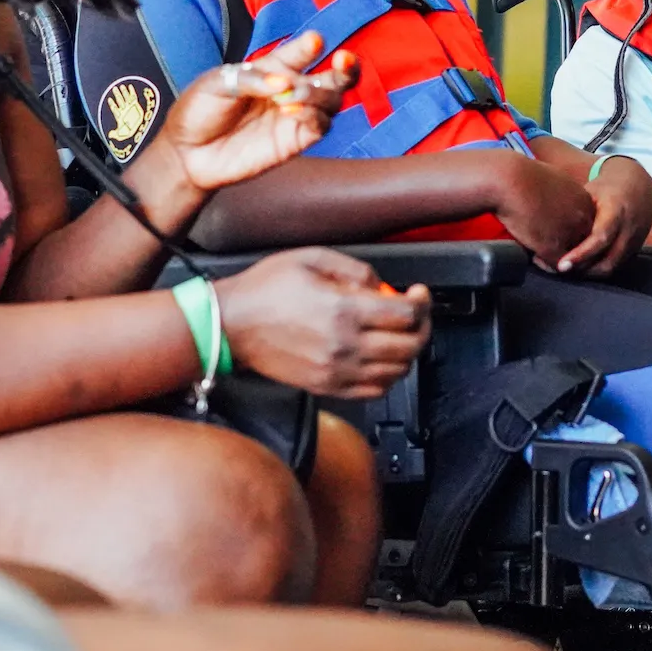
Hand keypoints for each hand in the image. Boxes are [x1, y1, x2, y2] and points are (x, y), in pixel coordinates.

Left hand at [159, 33, 357, 192]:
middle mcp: (291, 90)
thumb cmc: (199, 110)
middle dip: (347, 68)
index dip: (311, 45)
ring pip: (333, 101)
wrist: (187, 152)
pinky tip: (292, 110)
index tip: (314, 41)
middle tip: (343, 60)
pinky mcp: (295, 141)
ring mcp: (295, 116)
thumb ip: (251, 79)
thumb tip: (284, 84)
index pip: (302, 52)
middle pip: (334, 77)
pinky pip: (321, 126)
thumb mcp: (216, 83)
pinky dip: (314, 116)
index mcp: (273, 68)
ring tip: (293, 96)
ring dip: (320, 93)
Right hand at [218, 247, 430, 398]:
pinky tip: (381, 359)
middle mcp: (344, 345)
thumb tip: (382, 286)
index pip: (406, 314)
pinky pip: (374, 391)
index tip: (418, 294)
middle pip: (409, 346)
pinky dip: (388, 376)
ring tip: (399, 335)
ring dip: (407, 352)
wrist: (229, 324)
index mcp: (343, 310)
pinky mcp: (326, 387)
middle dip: (421, 327)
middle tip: (416, 315)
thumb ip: (355, 269)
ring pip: (397, 372)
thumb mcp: (312, 258)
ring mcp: (336, 371)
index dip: (421, 302)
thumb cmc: (264, 290)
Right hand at [492, 156, 597, 273]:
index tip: (550, 228)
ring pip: (571, 256)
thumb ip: (563, 195)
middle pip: (581, 240)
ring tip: (538, 252)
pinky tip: (534, 256)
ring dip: (558, 258)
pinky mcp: (552, 247)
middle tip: (545, 244)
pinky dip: (546, 265)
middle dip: (566, 246)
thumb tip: (556, 204)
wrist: (508, 179)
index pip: (584, 223)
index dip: (568, 230)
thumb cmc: (523, 176)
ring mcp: (569, 233)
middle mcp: (582, 217)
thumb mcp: (554, 179)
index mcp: (584, 200)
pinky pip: (556, 265)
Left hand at [553, 156, 651, 276]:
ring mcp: (635, 242)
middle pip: (607, 261)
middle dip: (582, 270)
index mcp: (617, 210)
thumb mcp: (591, 192)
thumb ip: (577, 212)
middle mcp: (629, 229)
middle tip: (557, 269)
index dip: (580, 254)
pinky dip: (596, 270)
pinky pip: (614, 266)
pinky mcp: (634, 251)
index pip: (600, 238)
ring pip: (611, 268)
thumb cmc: (607, 188)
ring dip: (588, 273)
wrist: (639, 186)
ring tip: (565, 270)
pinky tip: (579, 267)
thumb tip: (547, 228)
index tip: (561, 264)